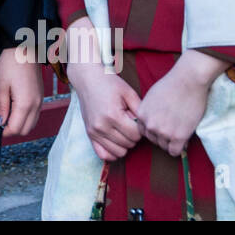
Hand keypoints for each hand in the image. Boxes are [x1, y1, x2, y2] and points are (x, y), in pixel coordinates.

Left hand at [0, 47, 42, 137]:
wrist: (24, 47)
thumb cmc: (10, 63)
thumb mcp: (0, 85)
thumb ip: (1, 107)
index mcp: (26, 103)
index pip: (16, 129)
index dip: (3, 132)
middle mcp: (36, 105)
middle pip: (25, 130)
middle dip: (12, 130)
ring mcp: (40, 101)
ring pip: (31, 123)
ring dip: (19, 124)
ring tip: (5, 115)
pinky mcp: (40, 96)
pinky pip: (34, 115)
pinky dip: (25, 117)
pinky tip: (13, 108)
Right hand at [64, 19, 141, 160]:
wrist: (87, 79)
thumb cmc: (109, 84)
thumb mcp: (128, 92)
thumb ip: (140, 111)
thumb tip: (146, 127)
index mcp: (112, 115)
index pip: (136, 135)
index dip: (141, 129)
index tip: (137, 118)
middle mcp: (101, 126)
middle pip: (129, 144)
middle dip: (134, 135)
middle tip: (130, 122)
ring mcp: (94, 132)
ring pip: (119, 152)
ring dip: (125, 143)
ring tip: (123, 130)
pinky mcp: (89, 134)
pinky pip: (103, 155)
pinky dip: (112, 152)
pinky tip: (116, 141)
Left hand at [133, 50, 227, 156]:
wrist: (188, 81)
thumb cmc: (172, 85)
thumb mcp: (152, 97)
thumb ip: (149, 111)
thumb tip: (152, 123)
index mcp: (141, 114)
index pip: (143, 131)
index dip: (154, 129)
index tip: (164, 126)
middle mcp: (150, 125)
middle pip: (153, 140)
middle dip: (162, 136)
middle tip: (174, 128)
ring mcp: (163, 132)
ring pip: (164, 146)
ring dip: (172, 142)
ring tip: (180, 130)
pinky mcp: (178, 137)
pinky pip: (174, 152)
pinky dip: (179, 148)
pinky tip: (184, 140)